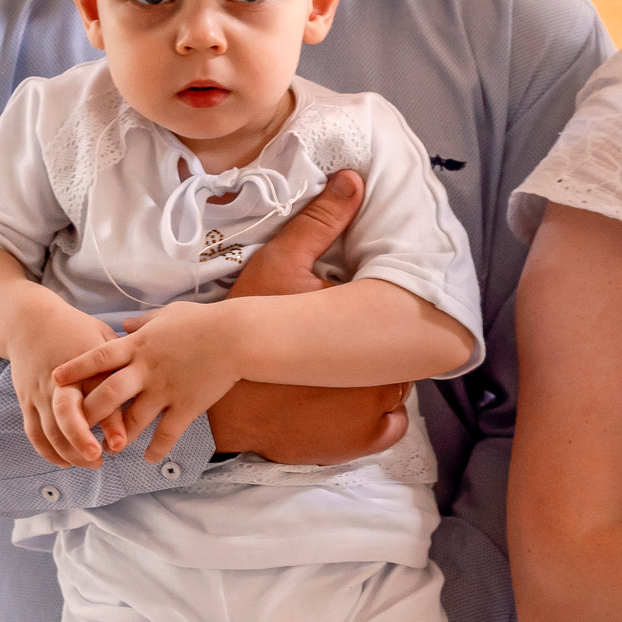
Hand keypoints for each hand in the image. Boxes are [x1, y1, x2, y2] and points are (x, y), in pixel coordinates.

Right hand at [8, 296, 130, 468]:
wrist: (29, 322)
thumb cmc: (75, 330)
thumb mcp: (102, 338)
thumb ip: (124, 361)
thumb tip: (151, 385)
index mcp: (86, 363)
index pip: (100, 395)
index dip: (110, 421)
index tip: (120, 443)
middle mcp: (61, 380)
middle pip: (66, 414)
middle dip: (80, 440)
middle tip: (98, 459)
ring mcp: (40, 392)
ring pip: (50, 429)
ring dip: (68, 451)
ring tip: (90, 463)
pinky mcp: (27, 401)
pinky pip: (34, 432)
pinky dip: (47, 451)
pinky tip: (64, 462)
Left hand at [53, 299, 244, 462]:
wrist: (236, 336)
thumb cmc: (203, 321)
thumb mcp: (167, 315)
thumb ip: (141, 323)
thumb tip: (124, 324)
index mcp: (138, 346)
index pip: (98, 357)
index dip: (75, 369)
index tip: (55, 379)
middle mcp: (146, 370)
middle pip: (107, 394)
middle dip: (88, 414)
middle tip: (74, 428)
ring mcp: (166, 390)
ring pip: (134, 420)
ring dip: (119, 438)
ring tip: (108, 450)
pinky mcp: (186, 406)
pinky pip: (167, 433)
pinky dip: (157, 448)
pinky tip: (149, 459)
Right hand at [210, 170, 411, 463]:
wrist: (217, 402)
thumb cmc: (247, 327)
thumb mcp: (280, 265)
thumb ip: (320, 222)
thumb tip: (354, 178)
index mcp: (368, 330)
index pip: (404, 315)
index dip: (388, 309)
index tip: (368, 307)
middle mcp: (383, 374)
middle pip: (402, 352)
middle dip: (382, 344)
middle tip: (352, 339)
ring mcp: (375, 412)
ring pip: (399, 388)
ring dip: (378, 379)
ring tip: (343, 370)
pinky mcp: (362, 442)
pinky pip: (391, 426)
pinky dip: (375, 417)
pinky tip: (346, 402)